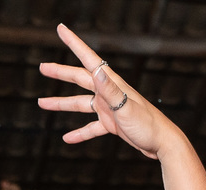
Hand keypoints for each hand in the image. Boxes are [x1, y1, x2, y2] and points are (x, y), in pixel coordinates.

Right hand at [38, 24, 182, 159]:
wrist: (163, 144)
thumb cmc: (148, 125)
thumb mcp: (126, 107)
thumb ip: (110, 89)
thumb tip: (96, 69)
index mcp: (112, 83)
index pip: (89, 59)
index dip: (74, 43)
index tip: (61, 29)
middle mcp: (109, 93)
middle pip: (80, 78)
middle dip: (61, 72)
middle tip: (42, 67)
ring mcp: (110, 108)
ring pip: (81, 103)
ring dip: (62, 103)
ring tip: (42, 103)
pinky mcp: (112, 124)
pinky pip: (91, 127)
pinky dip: (80, 132)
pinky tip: (67, 138)